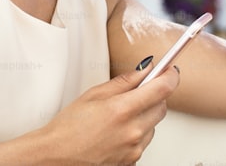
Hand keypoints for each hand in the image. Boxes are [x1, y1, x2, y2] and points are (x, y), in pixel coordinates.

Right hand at [40, 60, 178, 163]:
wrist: (56, 157)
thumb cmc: (68, 129)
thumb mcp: (94, 94)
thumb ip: (124, 81)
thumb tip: (145, 69)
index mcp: (123, 110)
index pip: (162, 88)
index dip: (170, 75)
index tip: (170, 69)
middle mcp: (133, 132)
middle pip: (162, 107)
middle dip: (154, 95)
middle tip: (138, 91)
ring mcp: (134, 149)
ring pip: (153, 125)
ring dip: (144, 116)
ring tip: (119, 116)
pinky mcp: (132, 162)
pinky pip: (143, 142)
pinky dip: (136, 133)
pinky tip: (116, 132)